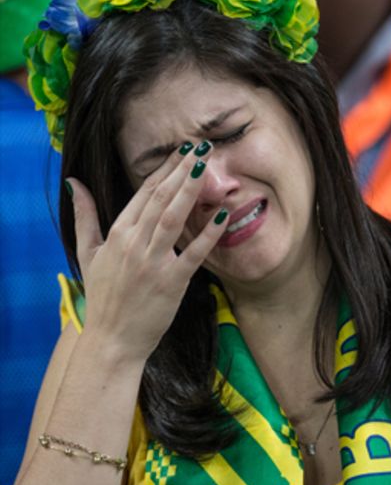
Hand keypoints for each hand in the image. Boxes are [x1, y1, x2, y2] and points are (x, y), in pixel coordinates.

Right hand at [68, 146, 226, 360]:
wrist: (112, 338)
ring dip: (191, 190)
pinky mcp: (172, 281)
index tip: (180, 151)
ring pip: (173, 218)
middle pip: (160, 199)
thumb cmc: (103, 296)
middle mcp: (134, 243)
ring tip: (206, 166)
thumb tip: (74, 183)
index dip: (164, 170)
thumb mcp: (88, 253)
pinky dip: (208, 233)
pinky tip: (222, 214)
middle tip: (200, 147)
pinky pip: (194, 252)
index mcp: (117, 234)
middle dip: (181, 170)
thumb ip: (85, 217)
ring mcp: (153, 262)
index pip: (143, 193)